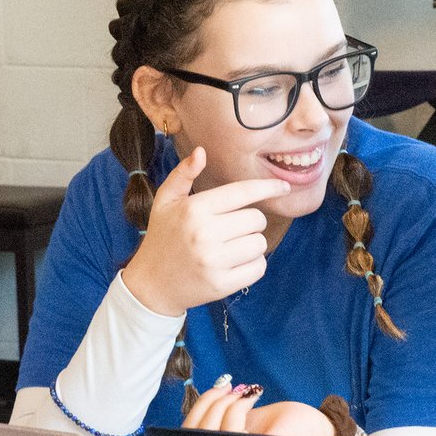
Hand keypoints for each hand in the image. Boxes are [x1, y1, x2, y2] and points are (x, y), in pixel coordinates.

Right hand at [121, 147, 289, 316]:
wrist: (152, 284)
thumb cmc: (163, 236)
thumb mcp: (165, 201)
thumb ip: (183, 174)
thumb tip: (201, 151)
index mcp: (194, 209)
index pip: (242, 192)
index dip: (268, 187)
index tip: (284, 187)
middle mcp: (204, 234)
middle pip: (256, 219)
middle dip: (250, 222)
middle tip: (231, 229)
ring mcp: (213, 261)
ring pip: (260, 243)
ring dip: (252, 244)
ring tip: (231, 247)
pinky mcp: (222, 284)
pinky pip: (258, 268)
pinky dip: (253, 265)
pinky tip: (234, 264)